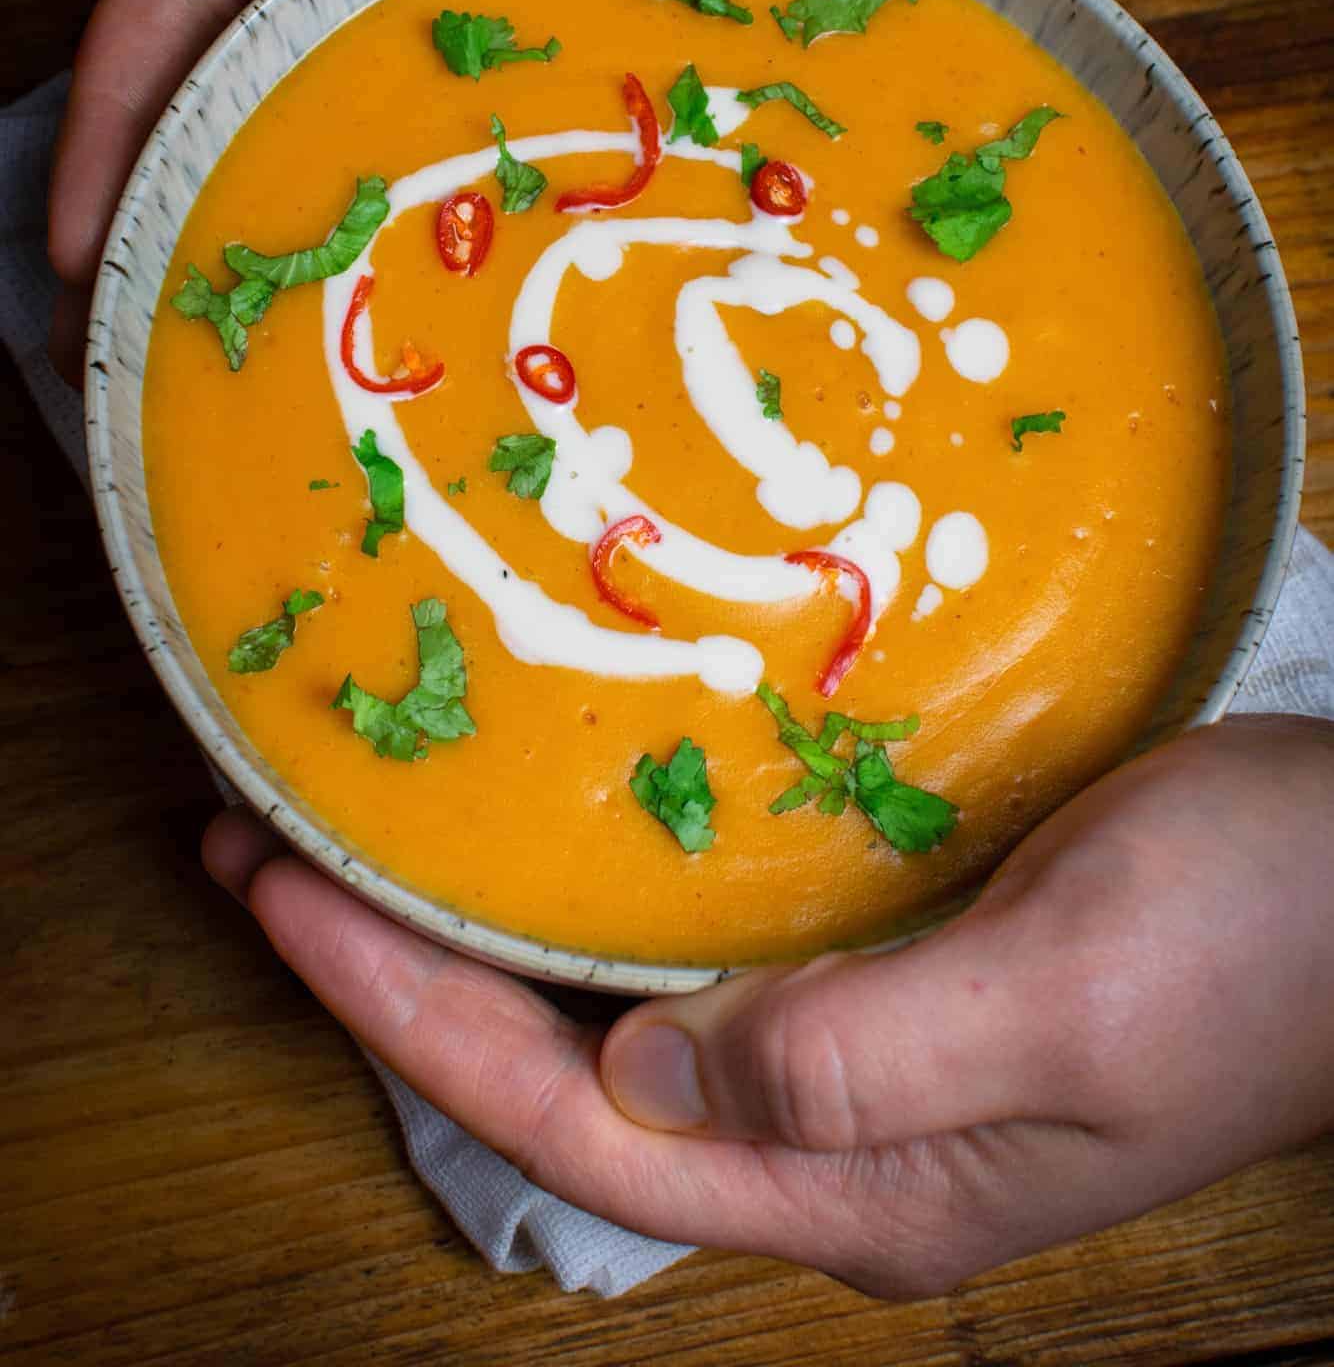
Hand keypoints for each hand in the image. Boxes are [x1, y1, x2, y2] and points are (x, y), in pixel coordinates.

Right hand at [48, 0, 1056, 345]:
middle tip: (166, 344)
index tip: (80, 237)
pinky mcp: (646, 83)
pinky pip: (552, 187)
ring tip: (299, 385)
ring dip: (350, 259)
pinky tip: (480, 356)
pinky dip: (504, 266)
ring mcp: (544, 22)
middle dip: (213, 203)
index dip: (126, 103)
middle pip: (282, 84)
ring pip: (409, 155)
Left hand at [204, 715, 1333, 1296]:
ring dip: (482, 916)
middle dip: (402, 969)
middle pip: (563, 1072)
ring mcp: (856, 1045)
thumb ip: (857, 1059)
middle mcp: (831, 1133)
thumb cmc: (1258, 939)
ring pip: (618, 997)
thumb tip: (642, 1070)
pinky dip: (594, 872)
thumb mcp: (1069, 1000)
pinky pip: (696, 929)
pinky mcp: (886, 953)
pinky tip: (546, 801)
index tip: (285, 898)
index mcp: (858, 1188)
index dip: (410, 1018)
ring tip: (361, 818)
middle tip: (267, 840)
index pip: (575, 1124)